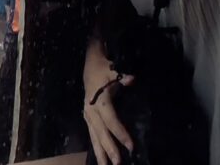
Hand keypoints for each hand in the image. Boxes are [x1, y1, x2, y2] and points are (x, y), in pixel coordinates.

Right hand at [83, 41, 134, 164]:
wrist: (90, 64)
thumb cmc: (103, 68)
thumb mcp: (113, 70)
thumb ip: (122, 77)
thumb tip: (131, 79)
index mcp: (99, 100)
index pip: (110, 120)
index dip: (120, 133)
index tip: (131, 145)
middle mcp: (91, 109)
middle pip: (101, 132)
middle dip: (109, 148)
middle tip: (118, 162)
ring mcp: (88, 114)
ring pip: (94, 135)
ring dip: (100, 151)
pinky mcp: (88, 116)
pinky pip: (92, 133)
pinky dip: (96, 145)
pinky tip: (101, 156)